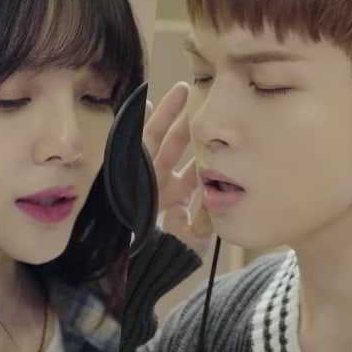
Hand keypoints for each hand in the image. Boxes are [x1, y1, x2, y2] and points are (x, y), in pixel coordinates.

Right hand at [142, 82, 213, 255]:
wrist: (128, 261)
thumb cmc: (160, 254)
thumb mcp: (189, 242)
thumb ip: (201, 227)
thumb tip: (201, 207)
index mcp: (178, 198)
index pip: (197, 170)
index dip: (209, 153)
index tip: (225, 136)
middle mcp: (161, 184)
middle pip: (179, 147)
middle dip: (191, 125)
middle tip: (207, 100)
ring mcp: (143, 176)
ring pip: (158, 139)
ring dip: (170, 115)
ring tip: (182, 90)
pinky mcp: (126, 172)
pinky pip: (133, 144)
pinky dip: (137, 123)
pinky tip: (146, 101)